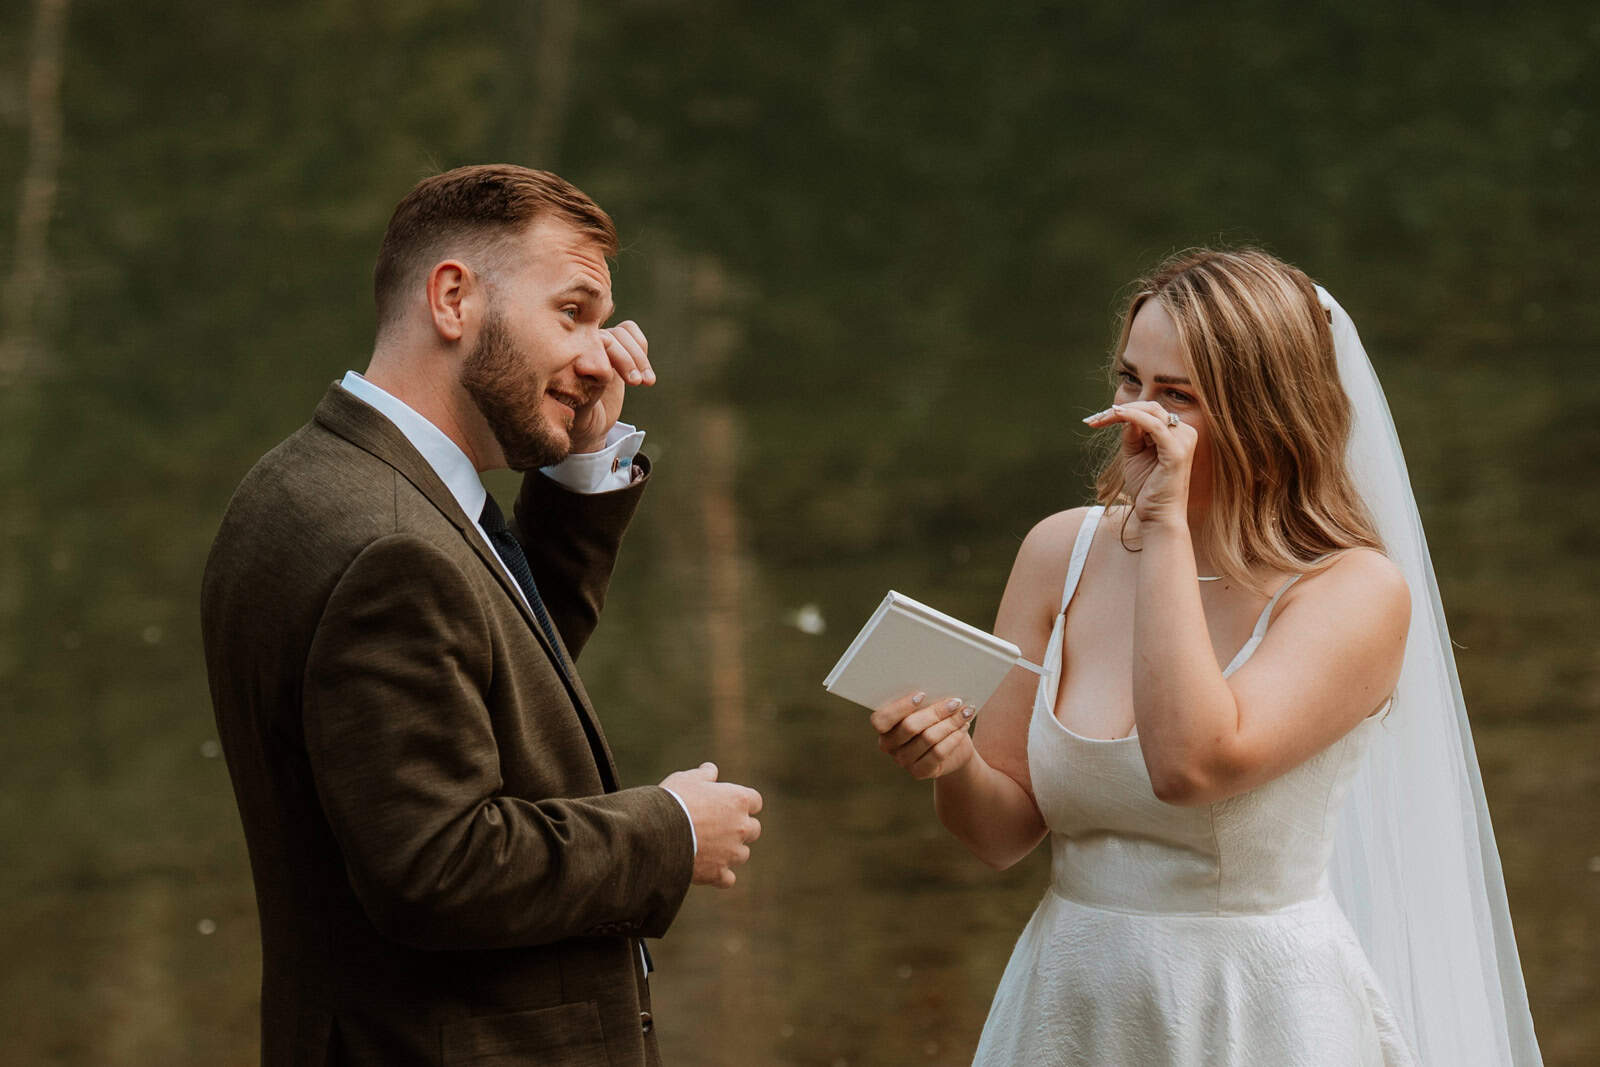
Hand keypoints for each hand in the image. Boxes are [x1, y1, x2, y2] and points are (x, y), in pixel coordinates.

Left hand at [569, 320, 655, 452]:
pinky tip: (645, 376)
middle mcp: (579, 343)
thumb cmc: (577, 418)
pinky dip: (642, 351)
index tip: (611, 378)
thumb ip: (582, 387)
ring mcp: (598, 342)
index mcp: (565, 355)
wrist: (588, 423)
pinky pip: (631, 333)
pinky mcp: (616, 346)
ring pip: (623, 332)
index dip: (607, 355)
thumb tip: (586, 364)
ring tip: (646, 382)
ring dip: (638, 358)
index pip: (589, 341)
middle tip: (635, 383)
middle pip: (609, 336)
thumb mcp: (578, 409)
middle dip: (626, 360)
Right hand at [659, 762, 761, 888]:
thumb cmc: (673, 800)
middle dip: (740, 828)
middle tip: (718, 826)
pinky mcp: (718, 873)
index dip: (742, 803)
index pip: (755, 801)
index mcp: (738, 800)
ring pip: (742, 854)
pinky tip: (708, 870)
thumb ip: (704, 775)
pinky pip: (728, 879)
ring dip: (731, 851)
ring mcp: (732, 852)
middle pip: (753, 829)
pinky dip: (720, 876)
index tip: (728, 804)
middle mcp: (741, 826)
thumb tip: (711, 770)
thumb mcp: (686, 779)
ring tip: (709, 848)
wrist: (657, 832)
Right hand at [870, 692, 975, 779]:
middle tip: (955, 702)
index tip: (923, 694)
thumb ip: (925, 702)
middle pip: (909, 726)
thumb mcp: (927, 709)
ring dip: (950, 723)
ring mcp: (903, 761)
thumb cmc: (934, 722)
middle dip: (935, 711)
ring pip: (928, 738)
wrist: (951, 751)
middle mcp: (888, 745)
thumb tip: (937, 687)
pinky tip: (964, 726)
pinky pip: (938, 752)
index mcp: (883, 727)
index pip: (881, 719)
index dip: (900, 707)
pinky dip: (954, 737)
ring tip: (966, 712)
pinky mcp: (919, 772)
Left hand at [1082, 401, 1196, 525]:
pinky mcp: (1177, 451)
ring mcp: (1183, 441)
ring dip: (1123, 412)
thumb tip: (1122, 415)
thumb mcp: (1135, 455)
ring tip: (1100, 419)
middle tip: (1095, 419)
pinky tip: (1116, 416)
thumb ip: (1132, 434)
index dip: (1124, 411)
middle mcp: (1185, 433)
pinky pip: (1154, 425)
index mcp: (1177, 433)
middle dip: (1120, 410)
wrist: (1157, 515)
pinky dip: (1134, 417)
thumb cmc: (1147, 488)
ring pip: (1152, 412)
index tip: (1097, 419)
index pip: (1150, 412)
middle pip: (1151, 408)